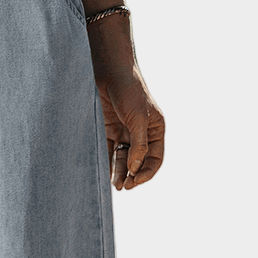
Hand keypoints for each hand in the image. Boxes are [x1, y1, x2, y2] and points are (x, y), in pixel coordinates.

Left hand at [96, 66, 164, 189]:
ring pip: (123, 158)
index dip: (147, 172)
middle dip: (132, 175)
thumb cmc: (129, 90)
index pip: (155, 158)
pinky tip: (102, 172)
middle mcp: (141, 133)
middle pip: (139, 161)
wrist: (109, 71)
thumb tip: (136, 168)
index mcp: (155, 130)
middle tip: (124, 187)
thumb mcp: (138, 118)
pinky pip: (108, 150)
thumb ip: (139, 144)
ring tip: (114, 185)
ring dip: (119, 172)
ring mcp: (124, 131)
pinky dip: (106, 161)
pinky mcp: (108, 128)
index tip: (136, 181)